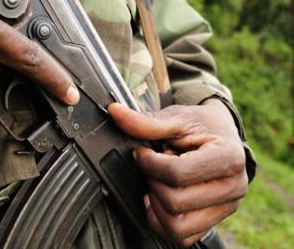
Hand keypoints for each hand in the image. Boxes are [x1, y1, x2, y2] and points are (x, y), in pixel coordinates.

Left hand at [108, 99, 247, 246]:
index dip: (150, 164)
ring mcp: (225, 208)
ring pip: (177, 226)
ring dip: (156, 205)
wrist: (221, 135)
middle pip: (175, 202)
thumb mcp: (176, 118)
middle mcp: (233, 187)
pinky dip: (162, 222)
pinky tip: (158, 200)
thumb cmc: (202, 126)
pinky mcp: (214, 222)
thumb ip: (146, 121)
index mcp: (229, 158)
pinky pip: (181, 237)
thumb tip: (115, 113)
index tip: (143, 153)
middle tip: (153, 167)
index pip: (177, 174)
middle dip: (153, 182)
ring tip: (158, 183)